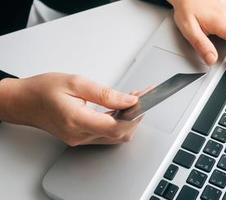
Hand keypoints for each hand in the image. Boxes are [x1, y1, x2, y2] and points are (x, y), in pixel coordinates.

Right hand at [0, 73, 142, 145]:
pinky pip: (106, 135)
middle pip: (119, 134)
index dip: (134, 116)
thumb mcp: (76, 83)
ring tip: (133, 100)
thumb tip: (128, 100)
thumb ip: (105, 94)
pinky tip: (121, 109)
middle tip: (142, 97)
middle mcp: (79, 135)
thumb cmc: (43, 90)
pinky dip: (118, 123)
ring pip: (115, 137)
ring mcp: (80, 139)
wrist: (23, 102)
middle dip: (135, 117)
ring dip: (128, 120)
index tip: (144, 102)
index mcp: (76, 120)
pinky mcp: (81, 138)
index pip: (115, 127)